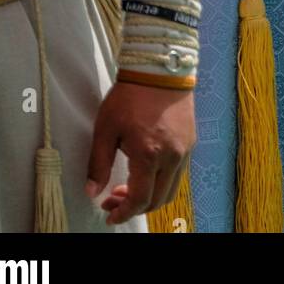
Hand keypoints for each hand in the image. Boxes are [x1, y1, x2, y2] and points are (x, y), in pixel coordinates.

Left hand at [86, 81, 195, 225]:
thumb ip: (99, 163)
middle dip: (134, 206)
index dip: (123, 213)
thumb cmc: (130, 95)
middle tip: (114, 199)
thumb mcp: (106, 127)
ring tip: (129, 186)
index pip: (139, 199)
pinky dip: (161, 181)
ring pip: (170, 189)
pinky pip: (178, 173)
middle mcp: (171, 157)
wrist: (159, 68)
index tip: (110, 215)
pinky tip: (146, 169)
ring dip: (150, 196)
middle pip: (157, 200)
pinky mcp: (191, 141)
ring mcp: (184, 150)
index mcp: (149, 155)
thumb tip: (92, 191)